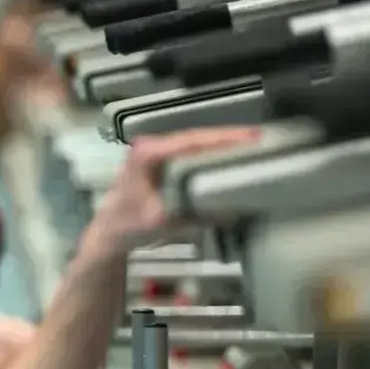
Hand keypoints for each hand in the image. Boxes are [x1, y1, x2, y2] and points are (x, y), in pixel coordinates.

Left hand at [86, 127, 260, 253]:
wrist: (109, 231)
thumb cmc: (128, 226)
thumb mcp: (162, 222)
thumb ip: (193, 214)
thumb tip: (228, 208)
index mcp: (146, 155)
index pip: (191, 141)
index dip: (222, 139)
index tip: (249, 137)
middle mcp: (149, 146)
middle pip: (196, 137)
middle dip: (228, 137)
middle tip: (259, 138)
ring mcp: (154, 151)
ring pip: (194, 142)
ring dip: (221, 143)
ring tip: (251, 144)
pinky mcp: (160, 159)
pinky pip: (189, 151)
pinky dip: (210, 152)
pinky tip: (230, 155)